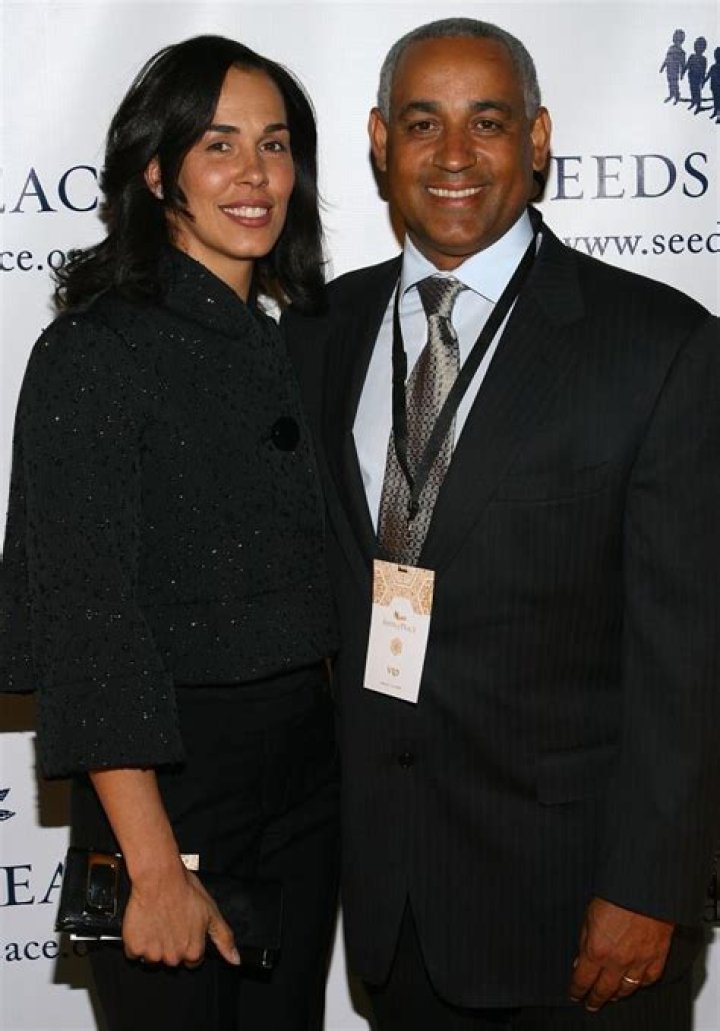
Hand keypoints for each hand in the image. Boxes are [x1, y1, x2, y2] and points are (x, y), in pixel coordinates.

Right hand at [122, 864, 240, 968]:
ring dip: (154, 944)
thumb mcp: (211, 911)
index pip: (193, 961)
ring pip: (152, 958)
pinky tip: (145, 924)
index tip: (185, 930)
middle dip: (172, 945)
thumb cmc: (185, 890)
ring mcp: (153, 954)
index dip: (189, 944)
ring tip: (158, 921)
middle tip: (171, 922)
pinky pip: (134, 952)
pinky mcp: (135, 947)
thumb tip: (235, 959)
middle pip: (172, 960)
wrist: (159, 877)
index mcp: (193, 950)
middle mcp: (173, 957)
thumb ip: (224, 938)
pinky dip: (137, 941)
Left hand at [569, 897, 673, 1010]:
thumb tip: (581, 958)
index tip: (574, 994)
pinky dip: (640, 984)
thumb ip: (585, 939)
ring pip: (626, 989)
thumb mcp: (589, 913)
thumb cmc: (616, 891)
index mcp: (596, 949)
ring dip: (617, 994)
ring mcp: (639, 961)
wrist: (644, 884)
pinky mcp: (657, 957)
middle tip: (591, 1003)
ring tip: (611, 996)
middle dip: (595, 999)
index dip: (577, 990)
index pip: (582, 980)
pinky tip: (635, 984)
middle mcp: (617, 960)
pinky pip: (648, 980)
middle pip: (604, 990)